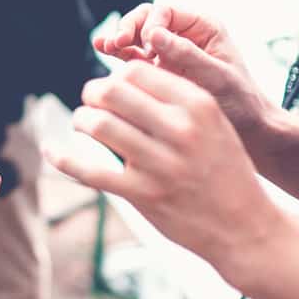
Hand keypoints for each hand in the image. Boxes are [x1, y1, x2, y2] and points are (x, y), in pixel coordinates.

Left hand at [44, 60, 279, 275]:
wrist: (246, 227)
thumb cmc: (225, 171)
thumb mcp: (214, 124)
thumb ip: (175, 100)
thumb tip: (122, 78)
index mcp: (198, 106)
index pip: (137, 71)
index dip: (116, 77)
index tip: (112, 90)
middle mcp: (179, 130)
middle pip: (112, 92)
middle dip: (92, 93)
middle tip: (90, 102)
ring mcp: (160, 164)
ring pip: (98, 125)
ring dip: (81, 120)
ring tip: (82, 124)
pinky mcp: (143, 195)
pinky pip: (90, 171)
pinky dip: (63, 158)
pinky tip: (51, 150)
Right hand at [96, 2, 271, 147]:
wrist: (248, 131)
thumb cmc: (241, 102)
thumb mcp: (217, 76)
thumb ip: (186, 55)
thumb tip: (152, 34)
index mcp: (204, 27)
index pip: (166, 11)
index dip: (151, 23)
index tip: (148, 47)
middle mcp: (183, 35)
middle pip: (147, 18)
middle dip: (130, 27)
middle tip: (119, 43)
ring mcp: (168, 53)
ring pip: (136, 35)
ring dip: (120, 38)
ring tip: (106, 46)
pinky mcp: (158, 71)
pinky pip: (133, 56)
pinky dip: (118, 52)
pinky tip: (103, 48)